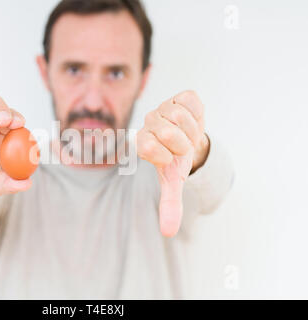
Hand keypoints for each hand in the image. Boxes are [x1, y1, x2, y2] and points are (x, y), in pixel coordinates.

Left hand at [137, 90, 209, 236]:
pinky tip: (193, 119)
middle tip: (182, 146)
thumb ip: (169, 204)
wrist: (191, 141)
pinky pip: (191, 102)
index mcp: (142, 142)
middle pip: (165, 132)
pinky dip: (198, 114)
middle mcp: (149, 122)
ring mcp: (163, 107)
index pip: (147, 147)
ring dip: (191, 130)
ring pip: (179, 116)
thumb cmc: (178, 161)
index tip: (171, 158)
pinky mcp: (180, 96)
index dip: (166, 156)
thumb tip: (168, 232)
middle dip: (182, 144)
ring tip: (188, 134)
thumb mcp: (174, 182)